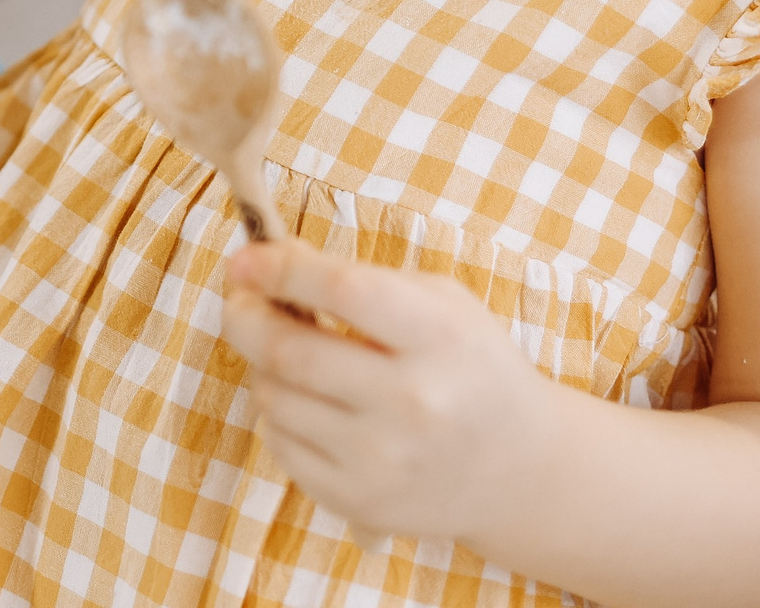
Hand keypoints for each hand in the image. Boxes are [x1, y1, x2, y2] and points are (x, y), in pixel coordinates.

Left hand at [221, 240, 556, 543]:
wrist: (520, 469)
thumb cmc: (470, 367)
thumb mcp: (442, 304)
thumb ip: (360, 277)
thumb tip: (268, 261)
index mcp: (439, 337)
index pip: (343, 291)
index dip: (280, 269)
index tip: (243, 259)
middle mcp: (412, 402)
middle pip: (290, 351)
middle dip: (246, 317)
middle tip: (239, 301)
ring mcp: (383, 459)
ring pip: (276, 398)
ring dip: (265, 368)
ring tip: (290, 356)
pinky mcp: (359, 500)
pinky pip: (281, 444)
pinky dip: (279, 415)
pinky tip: (309, 403)